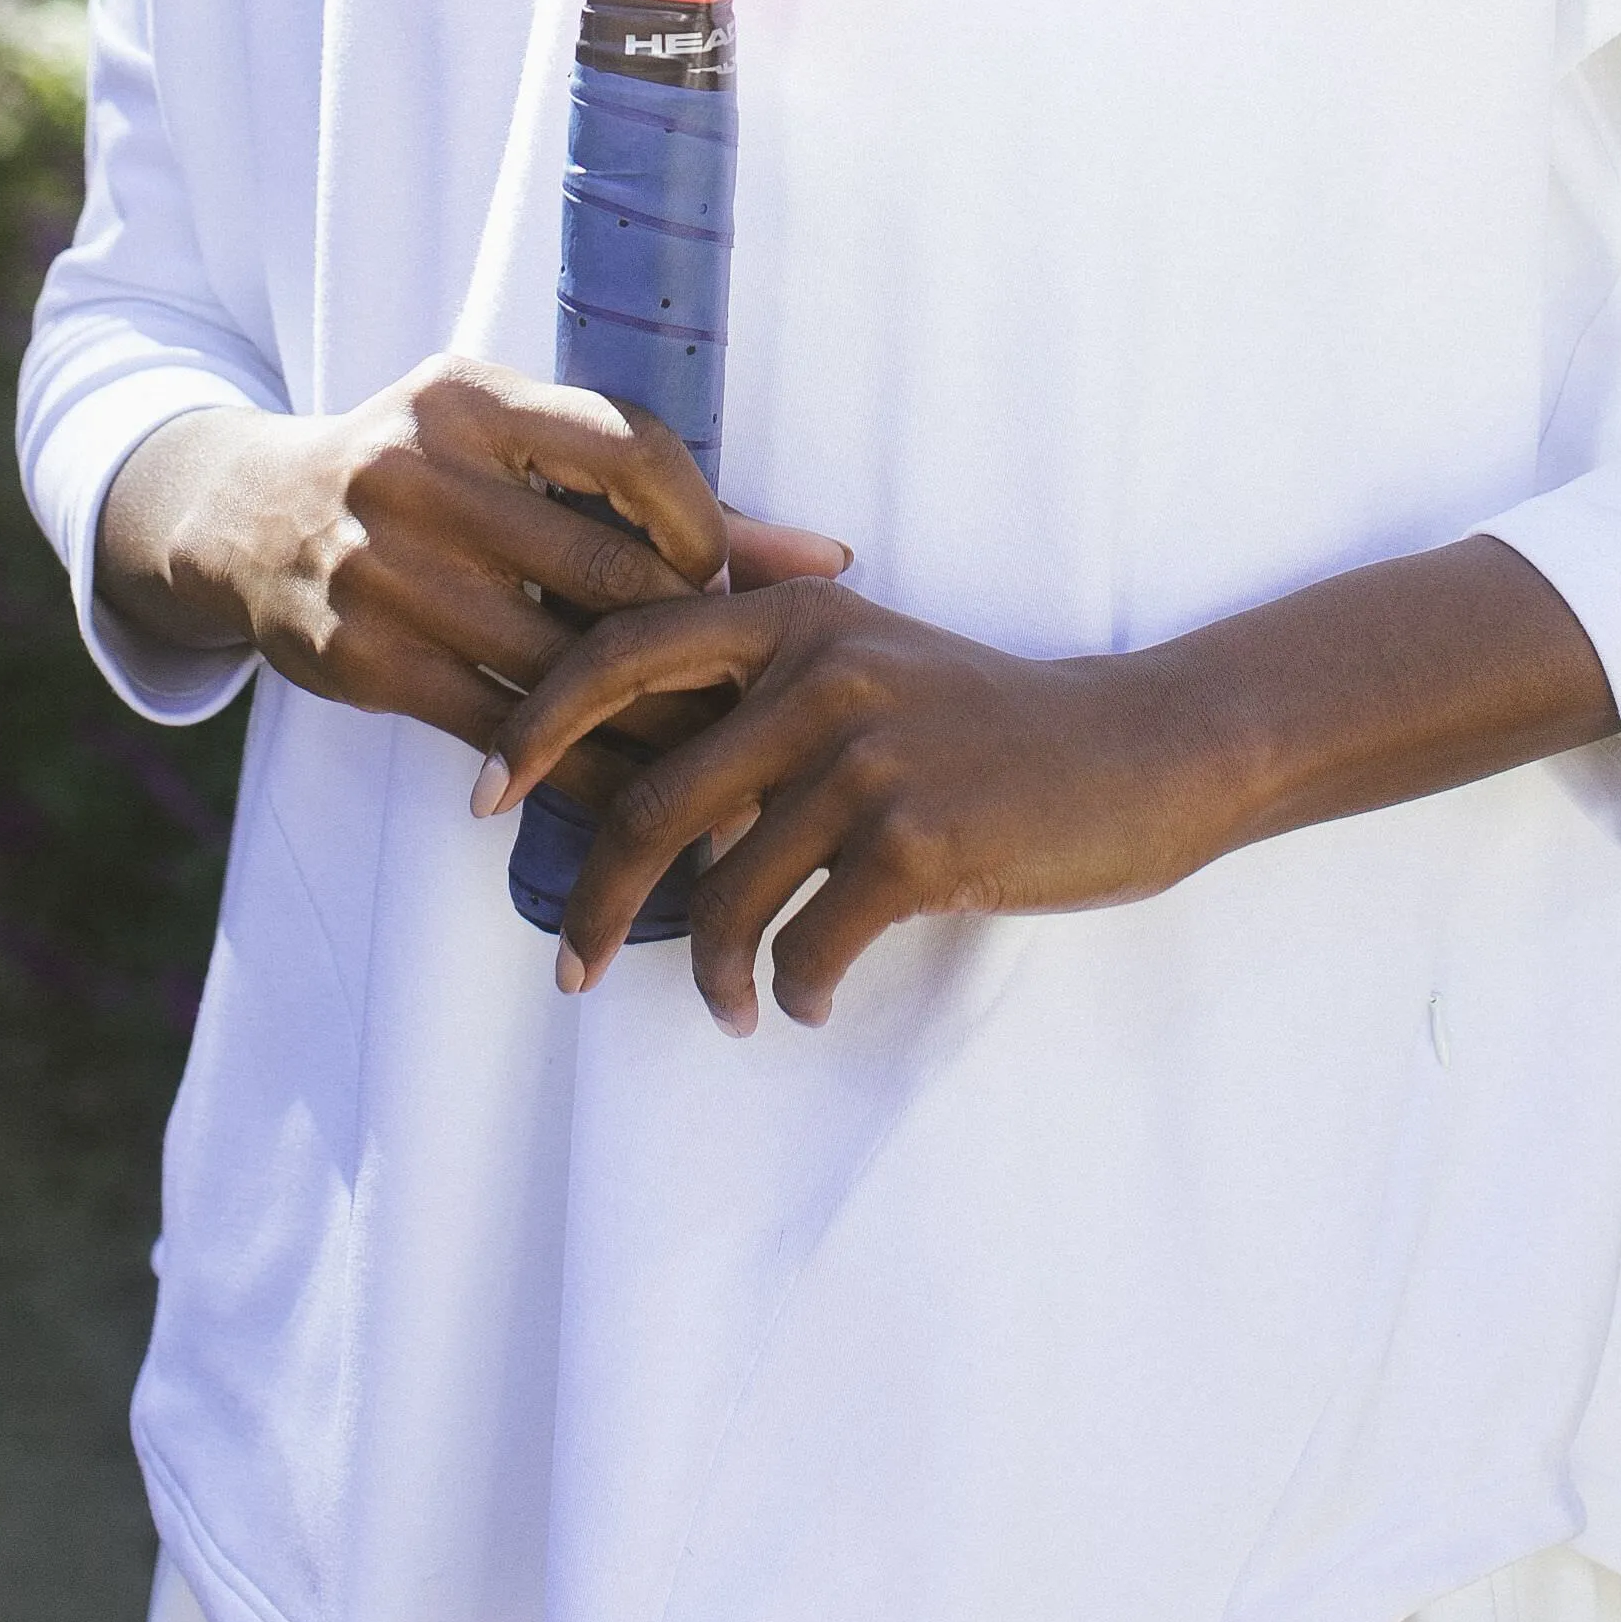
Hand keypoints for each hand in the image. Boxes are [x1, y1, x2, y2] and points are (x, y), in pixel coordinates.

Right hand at [96, 363, 850, 792]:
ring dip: (654, 724)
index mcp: (470, 398)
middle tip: (759, 697)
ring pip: (559, 665)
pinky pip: (500, 731)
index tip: (731, 580)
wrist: (243, 520)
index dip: (706, 523)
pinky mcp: (360, 659)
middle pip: (601, 570)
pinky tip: (634, 798)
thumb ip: (657, 497)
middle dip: (693, 641)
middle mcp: (417, 473)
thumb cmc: (419, 472)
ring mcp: (382, 570)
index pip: (627, 449)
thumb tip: (829, 560)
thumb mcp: (507, 444)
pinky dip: (577, 773)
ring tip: (723, 764)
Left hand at [477, 582, 1230, 1026]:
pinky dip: (793, 990)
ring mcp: (868, 755)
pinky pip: (805, 945)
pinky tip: (807, 1000)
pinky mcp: (916, 840)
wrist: (1137, 751)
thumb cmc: (987, 726)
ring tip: (727, 1006)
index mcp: (792, 614)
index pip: (622, 652)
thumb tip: (637, 783)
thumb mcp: (869, 662)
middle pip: (652, 800)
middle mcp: (819, 672)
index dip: (537, 724)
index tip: (483, 794)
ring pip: (726, 892)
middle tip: (572, 968)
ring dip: (711, 973)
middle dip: (594, 901)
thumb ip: (760, 691)